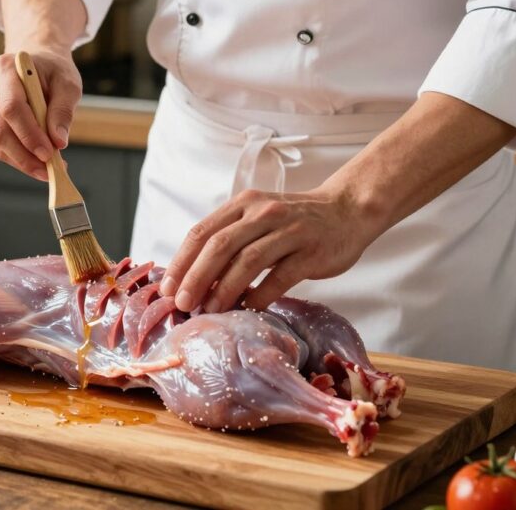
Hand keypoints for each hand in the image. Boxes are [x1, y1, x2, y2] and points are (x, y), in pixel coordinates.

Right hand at [0, 49, 82, 180]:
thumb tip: (58, 142)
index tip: (49, 154)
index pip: (11, 107)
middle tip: (48, 170)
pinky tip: (35, 161)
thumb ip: (63, 111)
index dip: (29, 134)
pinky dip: (16, 158)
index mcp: (5, 68)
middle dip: (24, 155)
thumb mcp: (68, 84)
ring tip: (46, 169)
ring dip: (21, 161)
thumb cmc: (52, 72)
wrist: (36, 65)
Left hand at [158, 187, 384, 312]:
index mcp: (243, 205)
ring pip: (247, 260)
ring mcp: (289, 230)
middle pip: (219, 245)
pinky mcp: (311, 251)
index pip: (202, 232)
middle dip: (196, 277)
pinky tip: (248, 309)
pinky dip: (260, 295)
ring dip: (224, 288)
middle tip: (183, 305)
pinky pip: (280, 276)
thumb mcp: (257, 219)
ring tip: (210, 310)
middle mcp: (263, 213)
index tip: (167, 289)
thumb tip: (191, 279)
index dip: (182, 262)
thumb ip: (229, 241)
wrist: (347, 211)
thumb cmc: (294, 223)